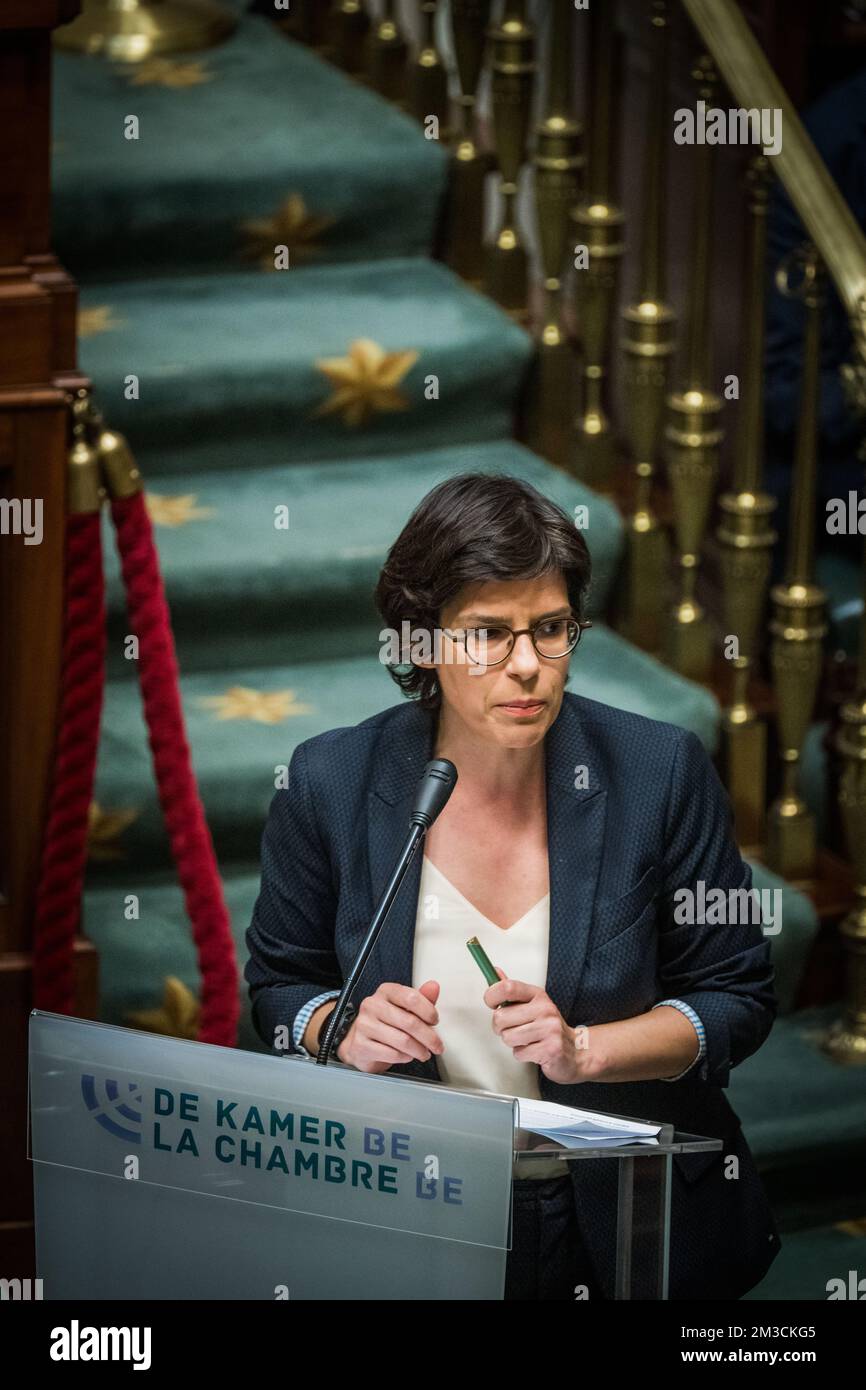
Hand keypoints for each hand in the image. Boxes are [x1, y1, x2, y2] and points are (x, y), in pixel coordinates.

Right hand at [338, 980, 444, 1073]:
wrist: (361, 1044)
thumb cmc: (386, 1024)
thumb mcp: (404, 1008)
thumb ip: (421, 998)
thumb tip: (434, 986)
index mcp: (385, 991)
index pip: (411, 997)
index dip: (428, 1011)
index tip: (435, 1021)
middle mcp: (372, 1005)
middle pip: (410, 1022)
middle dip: (429, 1037)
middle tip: (437, 1046)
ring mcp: (364, 1025)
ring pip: (403, 1040)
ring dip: (419, 1050)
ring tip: (424, 1053)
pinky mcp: (361, 1045)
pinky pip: (392, 1054)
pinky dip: (405, 1058)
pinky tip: (408, 1056)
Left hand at [484, 967, 593, 1084]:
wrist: (576, 1049)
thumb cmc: (548, 1026)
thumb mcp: (532, 1004)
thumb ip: (512, 991)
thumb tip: (494, 971)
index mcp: (538, 995)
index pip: (508, 987)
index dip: (492, 995)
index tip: (491, 1003)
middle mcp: (545, 1009)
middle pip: (501, 1017)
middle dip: (500, 1027)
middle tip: (512, 1028)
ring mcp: (549, 1029)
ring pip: (507, 1037)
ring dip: (512, 1042)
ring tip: (526, 1039)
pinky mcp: (550, 1049)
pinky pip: (519, 1053)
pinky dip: (522, 1054)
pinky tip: (534, 1049)